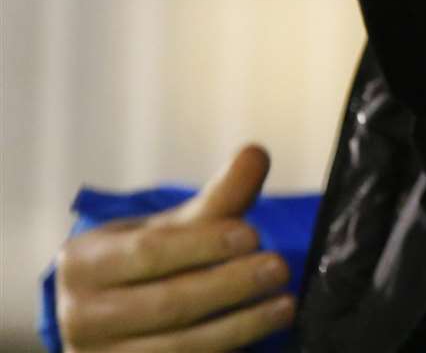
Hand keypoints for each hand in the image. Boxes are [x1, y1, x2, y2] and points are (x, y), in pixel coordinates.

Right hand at [55, 144, 295, 351]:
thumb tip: (256, 153)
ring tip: (285, 306)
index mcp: (82, 264)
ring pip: (176, 348)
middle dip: (228, 285)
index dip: (203, 244)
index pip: (148, 251)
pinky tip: (260, 338)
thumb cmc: (147, 262)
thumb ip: (218, 197)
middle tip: (280, 268)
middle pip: (165, 303)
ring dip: (238, 327)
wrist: (112, 318)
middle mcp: (79, 317)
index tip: (254, 235)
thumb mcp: (174, 228)